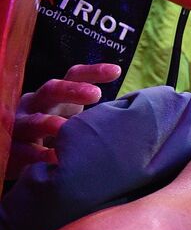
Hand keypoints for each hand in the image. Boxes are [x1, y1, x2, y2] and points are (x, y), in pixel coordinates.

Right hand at [5, 63, 119, 177]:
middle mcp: (37, 104)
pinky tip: (54, 158)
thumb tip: (136, 111)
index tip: (116, 71)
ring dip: (49, 123)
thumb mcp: (76, 119)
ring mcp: (22, 125)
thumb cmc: (59, 133)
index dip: (92, 72)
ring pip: (34, 121)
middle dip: (72, 90)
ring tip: (65, 127)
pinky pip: (24, 150)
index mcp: (56, 95)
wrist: (24, 156)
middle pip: (51, 90)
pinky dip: (39, 154)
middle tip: (95, 94)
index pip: (73, 76)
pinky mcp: (14, 148)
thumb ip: (98, 114)